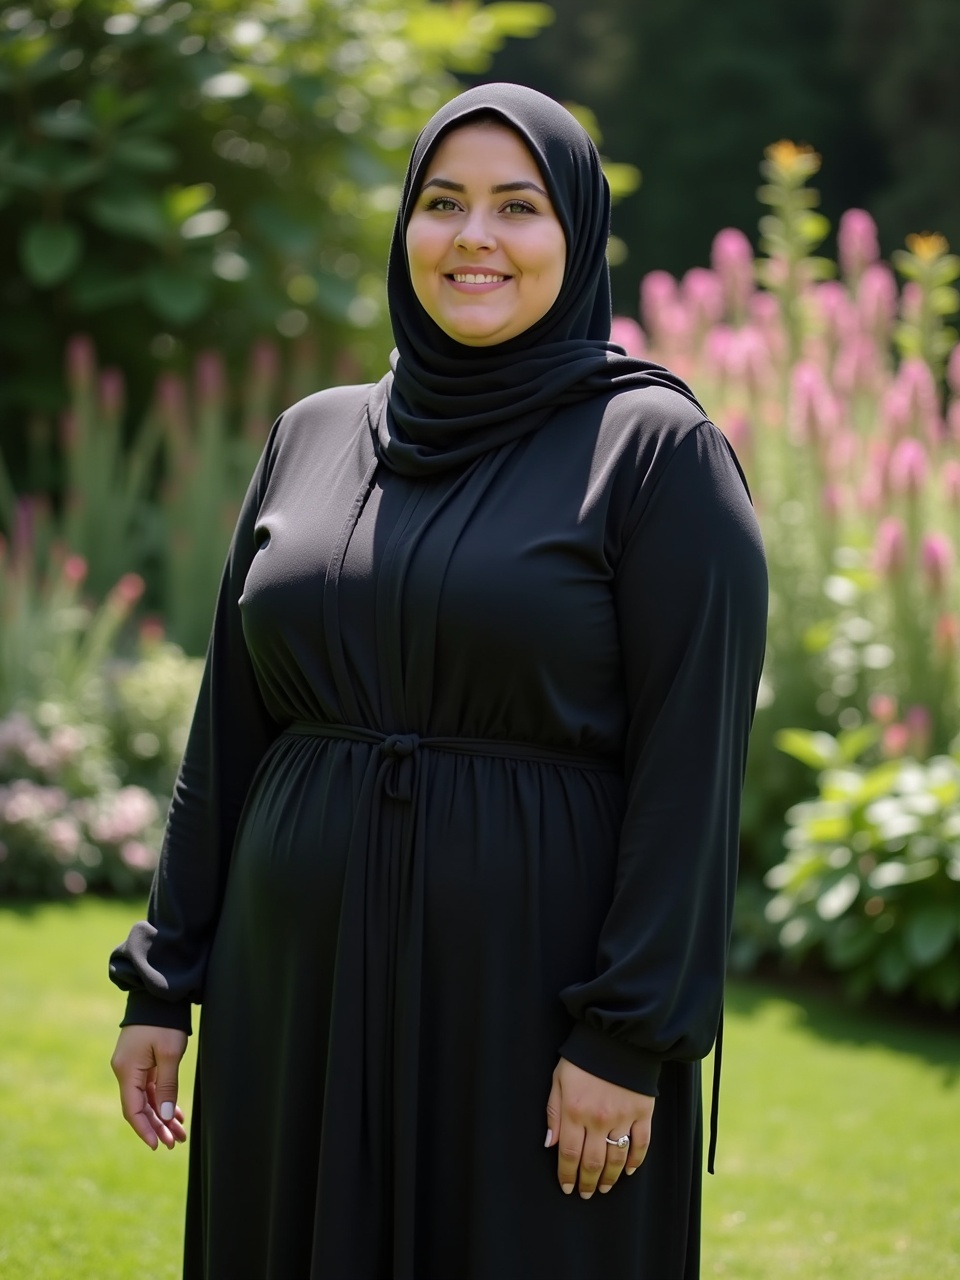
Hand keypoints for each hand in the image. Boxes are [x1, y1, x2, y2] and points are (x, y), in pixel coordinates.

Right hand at [110, 1024, 188, 1150]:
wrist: (159, 995)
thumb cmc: (165, 1022)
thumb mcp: (170, 1054)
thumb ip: (167, 1086)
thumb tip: (164, 1116)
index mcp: (127, 1071)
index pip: (132, 1109)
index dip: (145, 1129)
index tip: (158, 1145)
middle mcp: (125, 1071)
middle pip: (139, 1107)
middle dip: (157, 1126)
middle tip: (175, 1143)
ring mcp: (132, 1066)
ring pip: (146, 1099)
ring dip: (162, 1116)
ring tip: (179, 1133)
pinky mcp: (140, 1061)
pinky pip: (150, 1087)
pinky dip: (162, 1100)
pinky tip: (176, 1114)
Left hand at [544, 1057, 654, 1198]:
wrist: (617, 1036)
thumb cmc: (583, 1057)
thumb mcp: (559, 1079)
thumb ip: (554, 1113)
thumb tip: (550, 1144)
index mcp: (575, 1111)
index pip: (569, 1153)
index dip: (567, 1175)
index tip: (567, 1187)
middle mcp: (598, 1119)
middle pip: (593, 1162)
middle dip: (587, 1182)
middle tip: (585, 1193)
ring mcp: (623, 1117)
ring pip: (616, 1158)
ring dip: (610, 1177)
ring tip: (604, 1187)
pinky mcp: (643, 1112)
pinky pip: (641, 1144)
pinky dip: (635, 1161)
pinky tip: (629, 1170)